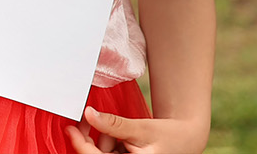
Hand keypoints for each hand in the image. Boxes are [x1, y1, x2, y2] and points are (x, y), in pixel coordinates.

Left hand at [63, 106, 207, 153]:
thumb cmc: (168, 135)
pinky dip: (112, 144)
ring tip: (123, 131)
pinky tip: (124, 137)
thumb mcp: (140, 128)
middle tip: (90, 118)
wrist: (186, 138)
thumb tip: (89, 113)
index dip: (80, 143)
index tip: (69, 128)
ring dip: (105, 140)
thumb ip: (114, 124)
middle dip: (93, 139)